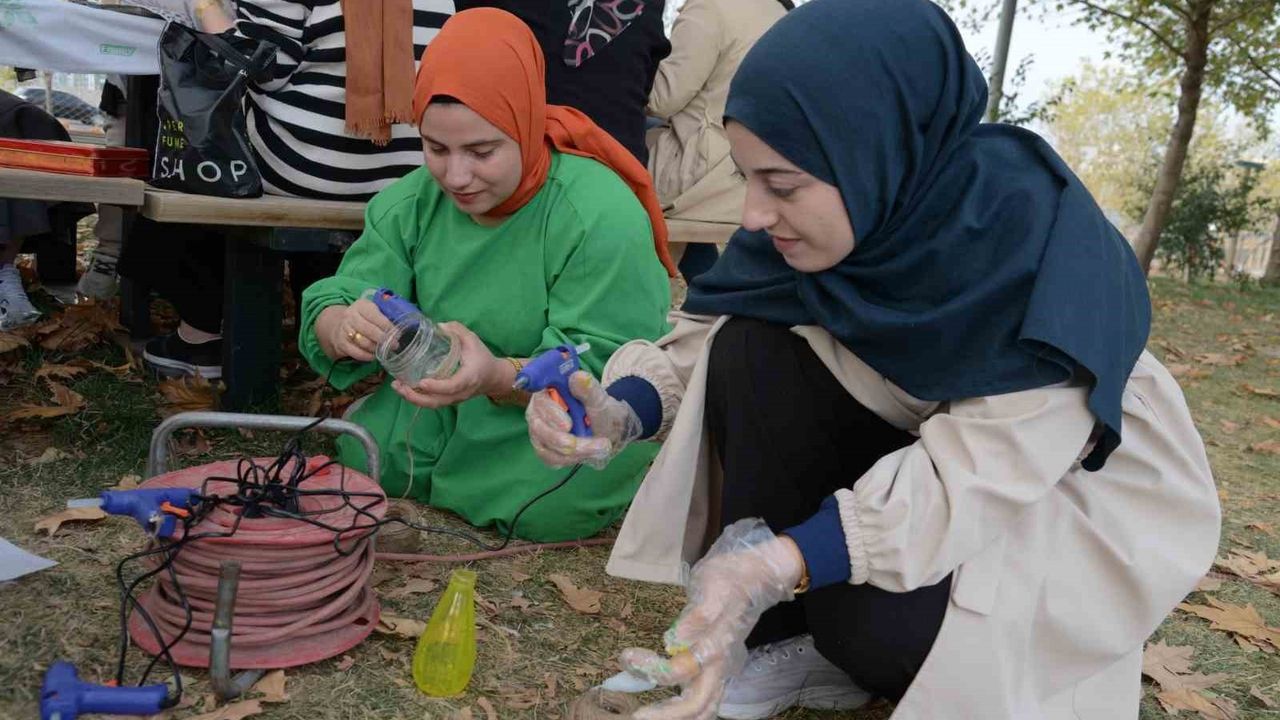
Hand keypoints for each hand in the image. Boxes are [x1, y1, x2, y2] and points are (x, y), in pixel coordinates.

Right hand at [324, 299, 392, 362]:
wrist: (342, 324)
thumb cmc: (365, 318)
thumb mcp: (374, 311)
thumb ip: (386, 316)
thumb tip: (402, 327)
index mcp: (361, 305)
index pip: (376, 316)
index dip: (388, 326)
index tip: (397, 334)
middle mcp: (351, 316)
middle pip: (369, 330)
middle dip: (384, 339)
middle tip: (394, 345)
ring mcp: (344, 329)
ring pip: (363, 342)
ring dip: (376, 348)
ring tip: (385, 351)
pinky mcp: (341, 342)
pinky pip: (356, 352)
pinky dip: (367, 356)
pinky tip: (374, 356)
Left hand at [391, 321, 502, 407]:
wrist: (494, 377)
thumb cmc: (483, 357)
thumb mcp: (473, 340)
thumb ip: (457, 330)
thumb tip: (438, 326)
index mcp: (468, 378)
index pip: (451, 386)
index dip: (436, 386)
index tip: (422, 382)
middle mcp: (460, 392)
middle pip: (437, 401)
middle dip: (416, 397)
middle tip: (399, 385)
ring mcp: (454, 399)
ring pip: (432, 404)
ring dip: (413, 398)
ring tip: (397, 387)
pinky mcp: (449, 400)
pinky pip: (433, 403)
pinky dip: (418, 398)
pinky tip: (405, 389)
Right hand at [525, 371, 642, 468]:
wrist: (605, 430)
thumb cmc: (599, 410)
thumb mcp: (599, 400)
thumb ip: (588, 390)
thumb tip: (579, 376)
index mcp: (548, 391)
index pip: (540, 400)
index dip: (550, 412)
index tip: (567, 425)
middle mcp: (537, 411)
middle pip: (538, 426)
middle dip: (562, 439)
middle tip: (588, 443)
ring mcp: (538, 431)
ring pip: (545, 446)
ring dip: (574, 451)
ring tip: (601, 447)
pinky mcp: (543, 448)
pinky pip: (550, 458)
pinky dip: (571, 459)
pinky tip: (588, 454)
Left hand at [620, 520, 803, 719]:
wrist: (754, 577)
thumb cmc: (731, 580)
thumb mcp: (714, 589)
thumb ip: (698, 617)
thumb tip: (674, 641)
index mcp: (718, 647)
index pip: (681, 670)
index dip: (651, 669)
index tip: (626, 656)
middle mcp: (720, 665)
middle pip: (697, 705)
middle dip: (666, 715)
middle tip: (636, 716)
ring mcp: (719, 669)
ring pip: (702, 707)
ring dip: (675, 715)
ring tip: (646, 714)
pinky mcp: (715, 668)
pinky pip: (700, 698)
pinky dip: (681, 708)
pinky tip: (661, 705)